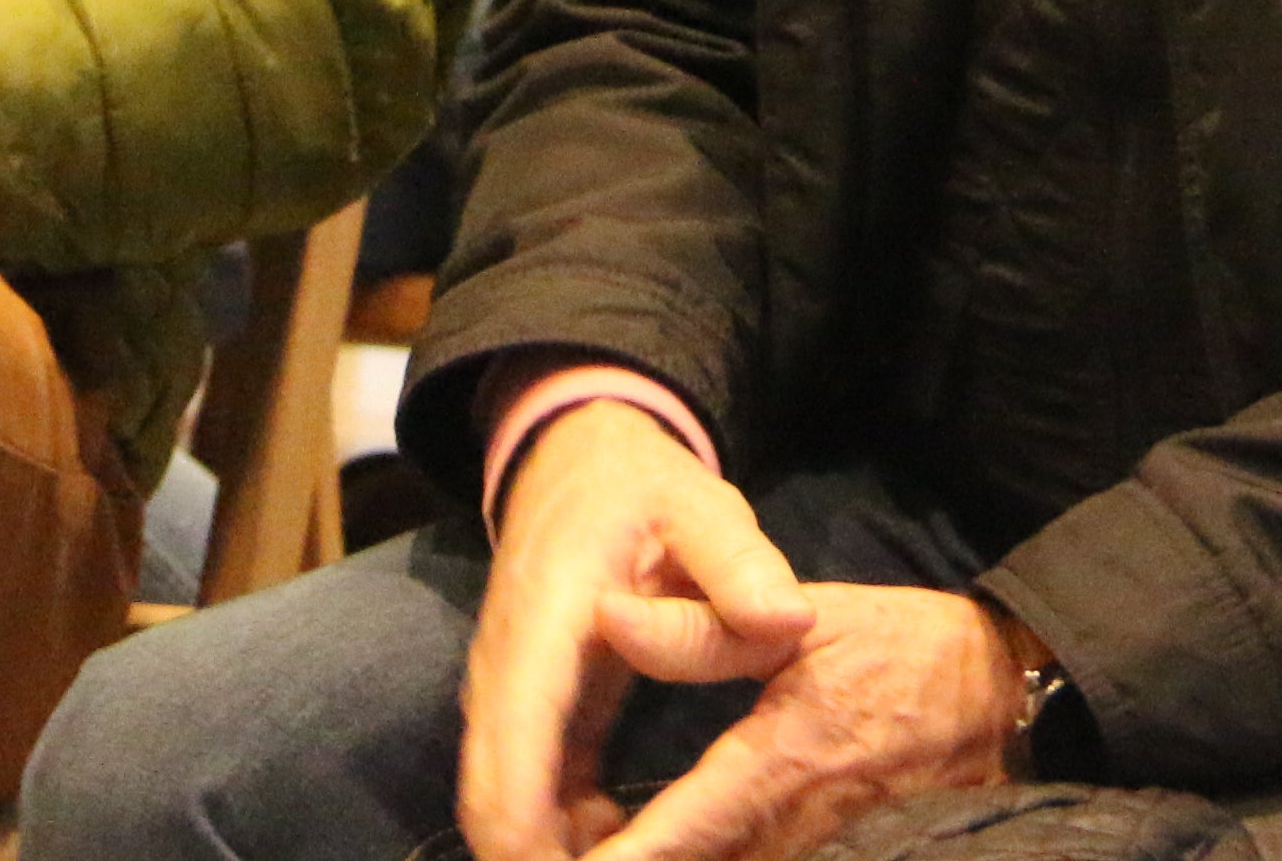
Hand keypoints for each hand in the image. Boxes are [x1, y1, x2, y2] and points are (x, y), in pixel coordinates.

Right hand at [464, 402, 814, 860]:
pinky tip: (617, 841)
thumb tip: (789, 620)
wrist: (578, 459)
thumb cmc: (643, 487)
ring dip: (547, 848)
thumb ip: (741, 564)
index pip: (516, 732)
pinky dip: (558, 827)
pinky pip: (527, 783)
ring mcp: (509, 688)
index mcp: (543, 618)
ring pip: (501, 795)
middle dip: (530, 855)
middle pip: (492, 787)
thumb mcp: (702, 507)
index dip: (526, 818)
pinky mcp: (528, 705)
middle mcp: (506, 663)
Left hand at [585, 583, 1025, 860]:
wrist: (1010, 696)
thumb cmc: (903, 650)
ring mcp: (834, 853)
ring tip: (606, 853)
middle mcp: (804, 827)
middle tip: (562, 856)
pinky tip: (690, 854)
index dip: (627, 858)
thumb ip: (703, 630)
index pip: (685, 829)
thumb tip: (612, 614)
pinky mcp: (855, 860)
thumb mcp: (806, 623)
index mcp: (782, 762)